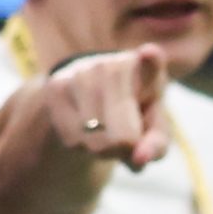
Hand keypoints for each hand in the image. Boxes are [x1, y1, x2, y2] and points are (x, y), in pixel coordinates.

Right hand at [40, 44, 170, 170]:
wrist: (91, 96)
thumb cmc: (134, 115)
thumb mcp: (153, 131)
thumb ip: (155, 146)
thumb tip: (139, 159)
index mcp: (149, 72)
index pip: (152, 64)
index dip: (152, 60)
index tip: (149, 53)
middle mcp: (114, 66)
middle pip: (122, 138)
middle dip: (123, 148)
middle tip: (124, 134)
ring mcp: (83, 72)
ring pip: (94, 141)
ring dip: (100, 149)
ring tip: (103, 128)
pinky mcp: (57, 85)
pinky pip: (71, 139)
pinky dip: (79, 145)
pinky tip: (82, 127)